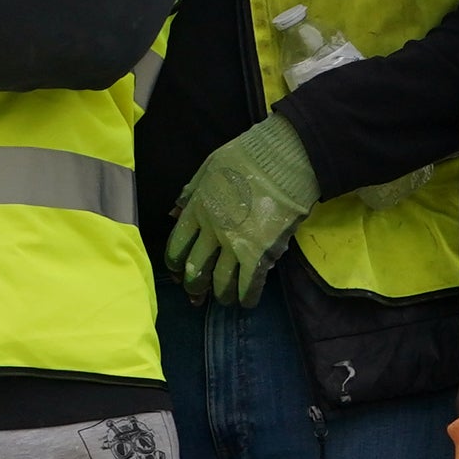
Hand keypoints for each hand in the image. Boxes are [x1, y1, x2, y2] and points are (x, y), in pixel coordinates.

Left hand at [166, 115, 318, 305]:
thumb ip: (191, 192)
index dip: (175, 262)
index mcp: (196, 209)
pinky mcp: (260, 252)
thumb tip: (174, 212)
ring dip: (221, 294)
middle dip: (194, 286)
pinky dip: (247, 295)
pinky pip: (249, 282)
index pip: (177, 244)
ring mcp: (235, 243)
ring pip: (221, 280)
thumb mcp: (208, 167)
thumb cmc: (248, 157)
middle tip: (196, 295)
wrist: (284, 159)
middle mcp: (211, 231)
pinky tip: (247, 302)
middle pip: (196, 267)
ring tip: (223, 301)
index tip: (177, 271)